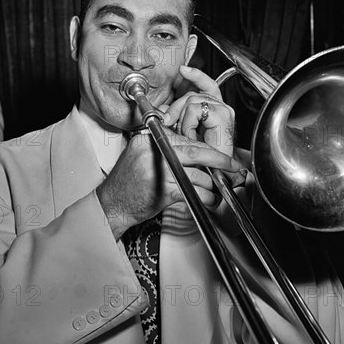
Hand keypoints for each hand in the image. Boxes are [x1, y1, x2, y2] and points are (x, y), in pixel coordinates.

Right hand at [97, 127, 244, 238]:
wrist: (111, 205)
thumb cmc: (127, 183)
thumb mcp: (142, 157)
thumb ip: (164, 149)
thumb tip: (195, 151)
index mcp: (147, 140)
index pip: (183, 139)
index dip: (204, 147)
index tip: (218, 153)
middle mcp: (152, 152)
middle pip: (193, 151)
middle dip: (217, 159)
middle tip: (232, 165)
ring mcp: (157, 171)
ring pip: (196, 173)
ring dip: (211, 183)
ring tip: (217, 189)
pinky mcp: (163, 190)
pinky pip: (192, 190)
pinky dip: (205, 197)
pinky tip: (209, 200)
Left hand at [163, 65, 236, 157]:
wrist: (215, 171)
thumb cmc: (204, 156)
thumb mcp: (184, 132)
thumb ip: (177, 117)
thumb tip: (164, 108)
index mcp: (214, 108)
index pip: (206, 84)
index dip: (194, 75)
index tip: (182, 69)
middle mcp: (221, 107)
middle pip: (192, 93)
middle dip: (177, 109)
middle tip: (173, 124)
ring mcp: (223, 110)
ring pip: (191, 101)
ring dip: (183, 120)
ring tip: (187, 135)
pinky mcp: (223, 116)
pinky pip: (195, 110)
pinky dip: (189, 124)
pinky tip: (191, 134)